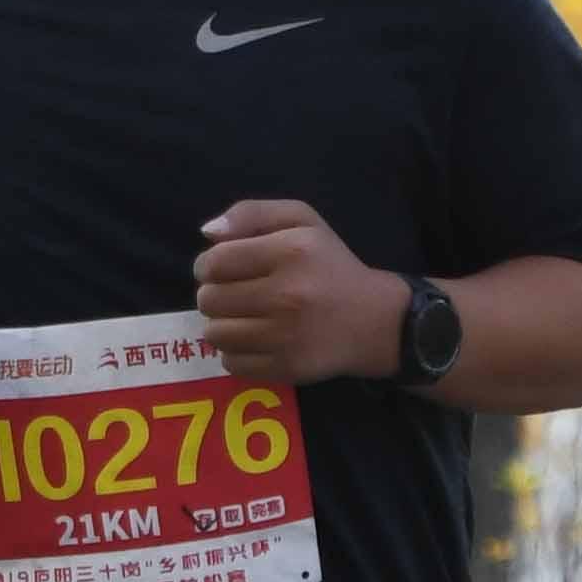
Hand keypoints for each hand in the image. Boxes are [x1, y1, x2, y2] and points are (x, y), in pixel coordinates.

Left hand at [195, 198, 403, 388]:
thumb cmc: (330, 265)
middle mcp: (287, 295)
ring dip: (223, 325)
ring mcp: (286, 336)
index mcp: (289, 252)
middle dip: (215, 295)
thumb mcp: (301, 221)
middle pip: (209, 300)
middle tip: (237, 294)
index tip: (219, 270)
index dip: (207, 266)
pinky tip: (257, 340)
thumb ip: (251, 214)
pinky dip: (236, 353)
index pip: (214, 262)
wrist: (374, 320)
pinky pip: (231, 363)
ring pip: (215, 334)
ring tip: (245, 318)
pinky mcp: (287, 367)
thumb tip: (208, 233)